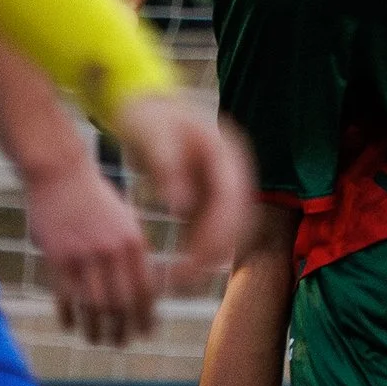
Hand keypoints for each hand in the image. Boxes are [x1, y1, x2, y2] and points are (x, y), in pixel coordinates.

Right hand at [22, 147, 158, 346]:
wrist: (60, 171)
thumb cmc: (94, 195)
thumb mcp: (125, 217)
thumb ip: (134, 249)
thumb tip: (145, 285)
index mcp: (133, 241)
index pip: (145, 290)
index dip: (146, 316)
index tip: (146, 331)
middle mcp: (111, 251)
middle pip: (121, 304)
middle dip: (122, 329)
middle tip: (121, 343)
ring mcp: (83, 255)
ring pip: (93, 306)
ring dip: (96, 329)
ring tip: (97, 341)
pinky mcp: (57, 257)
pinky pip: (64, 297)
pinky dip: (68, 316)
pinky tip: (71, 327)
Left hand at [112, 94, 255, 286]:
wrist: (147, 107)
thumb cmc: (147, 117)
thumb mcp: (152, 134)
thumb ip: (166, 166)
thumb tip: (180, 206)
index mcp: (226, 150)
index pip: (232, 196)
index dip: (218, 230)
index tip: (194, 258)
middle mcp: (235, 169)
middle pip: (239, 217)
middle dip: (215, 250)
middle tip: (184, 278)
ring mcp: (227, 183)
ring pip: (232, 228)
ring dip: (211, 255)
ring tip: (179, 278)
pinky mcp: (214, 195)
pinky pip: (215, 228)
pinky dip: (201, 248)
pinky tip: (179, 267)